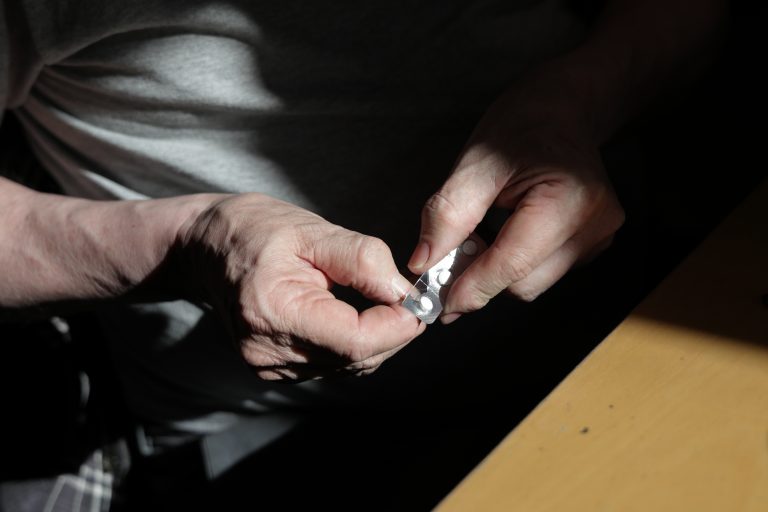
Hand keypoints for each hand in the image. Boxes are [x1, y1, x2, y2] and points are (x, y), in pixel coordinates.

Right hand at [178, 194, 423, 379]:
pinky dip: (355, 345)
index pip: (355, 341)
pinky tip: (357, 316)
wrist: (205, 248)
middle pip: (357, 360)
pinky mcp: (273, 369)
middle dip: (394, 332)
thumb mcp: (312, 230)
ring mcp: (268, 365)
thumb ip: (362, 260)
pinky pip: (333, 365)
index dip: (397, 326)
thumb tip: (403, 292)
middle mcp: (267, 349)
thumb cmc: (254, 230)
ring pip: (349, 367)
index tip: (417, 302)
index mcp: (273, 310)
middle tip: (410, 299)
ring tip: (383, 303)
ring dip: (378, 340)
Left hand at [408, 74, 624, 320]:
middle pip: (522, 283)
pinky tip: (506, 234)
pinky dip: (515, 264)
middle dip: (481, 279)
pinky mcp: (594, 245)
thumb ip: (448, 214)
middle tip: (447, 263)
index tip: (440, 304)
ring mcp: (599, 238)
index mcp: (569, 201)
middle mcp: (595, 226)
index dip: (472, 288)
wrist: (562, 110)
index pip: (512, 265)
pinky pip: (543, 273)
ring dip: (497, 273)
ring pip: (532, 284)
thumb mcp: (475, 162)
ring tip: (482, 237)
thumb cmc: (522, 127)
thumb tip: (423, 263)